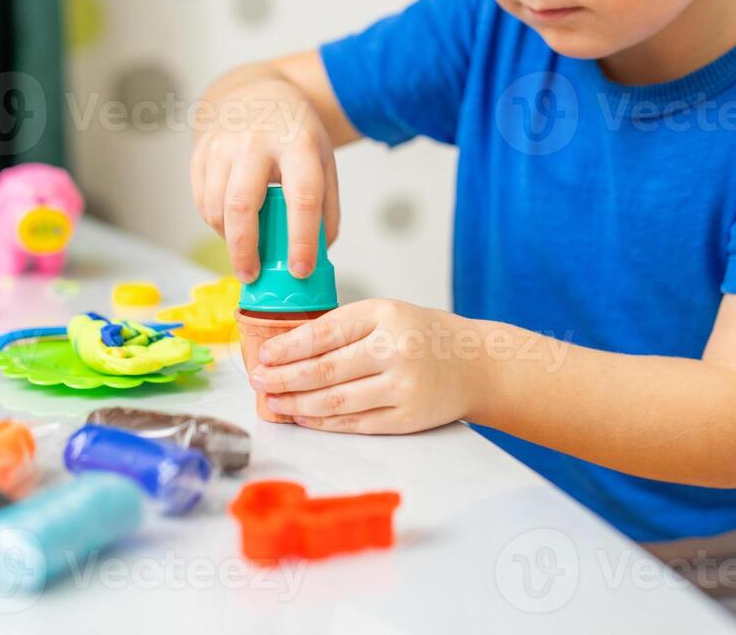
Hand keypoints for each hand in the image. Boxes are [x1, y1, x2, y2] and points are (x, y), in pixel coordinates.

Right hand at [190, 77, 339, 282]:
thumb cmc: (293, 134)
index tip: (300, 270)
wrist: (255, 92)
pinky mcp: (200, 151)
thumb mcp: (323, 161)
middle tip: (251, 276)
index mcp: (298, 144)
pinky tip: (230, 224)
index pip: (302, 197)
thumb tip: (317, 257)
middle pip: (243, 205)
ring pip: (216, 207)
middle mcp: (256, 142)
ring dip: (228, 238)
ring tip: (244, 248)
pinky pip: (201, 201)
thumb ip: (326, 208)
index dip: (301, 239)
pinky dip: (215, 222)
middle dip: (245, 249)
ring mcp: (222, 144)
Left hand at [246, 299, 481, 433]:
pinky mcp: (407, 417)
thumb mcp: (389, 313)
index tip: (264, 355)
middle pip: (325, 369)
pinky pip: (355, 422)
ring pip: (336, 400)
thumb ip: (347, 327)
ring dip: (297, 403)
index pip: (325, 332)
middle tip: (258, 381)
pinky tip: (303, 416)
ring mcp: (402, 386)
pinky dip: (324, 421)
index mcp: (385, 314)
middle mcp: (395, 349)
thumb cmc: (425, 335)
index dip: (288, 347)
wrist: (477, 364)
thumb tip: (289, 348)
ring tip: (274, 401)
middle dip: (284, 378)